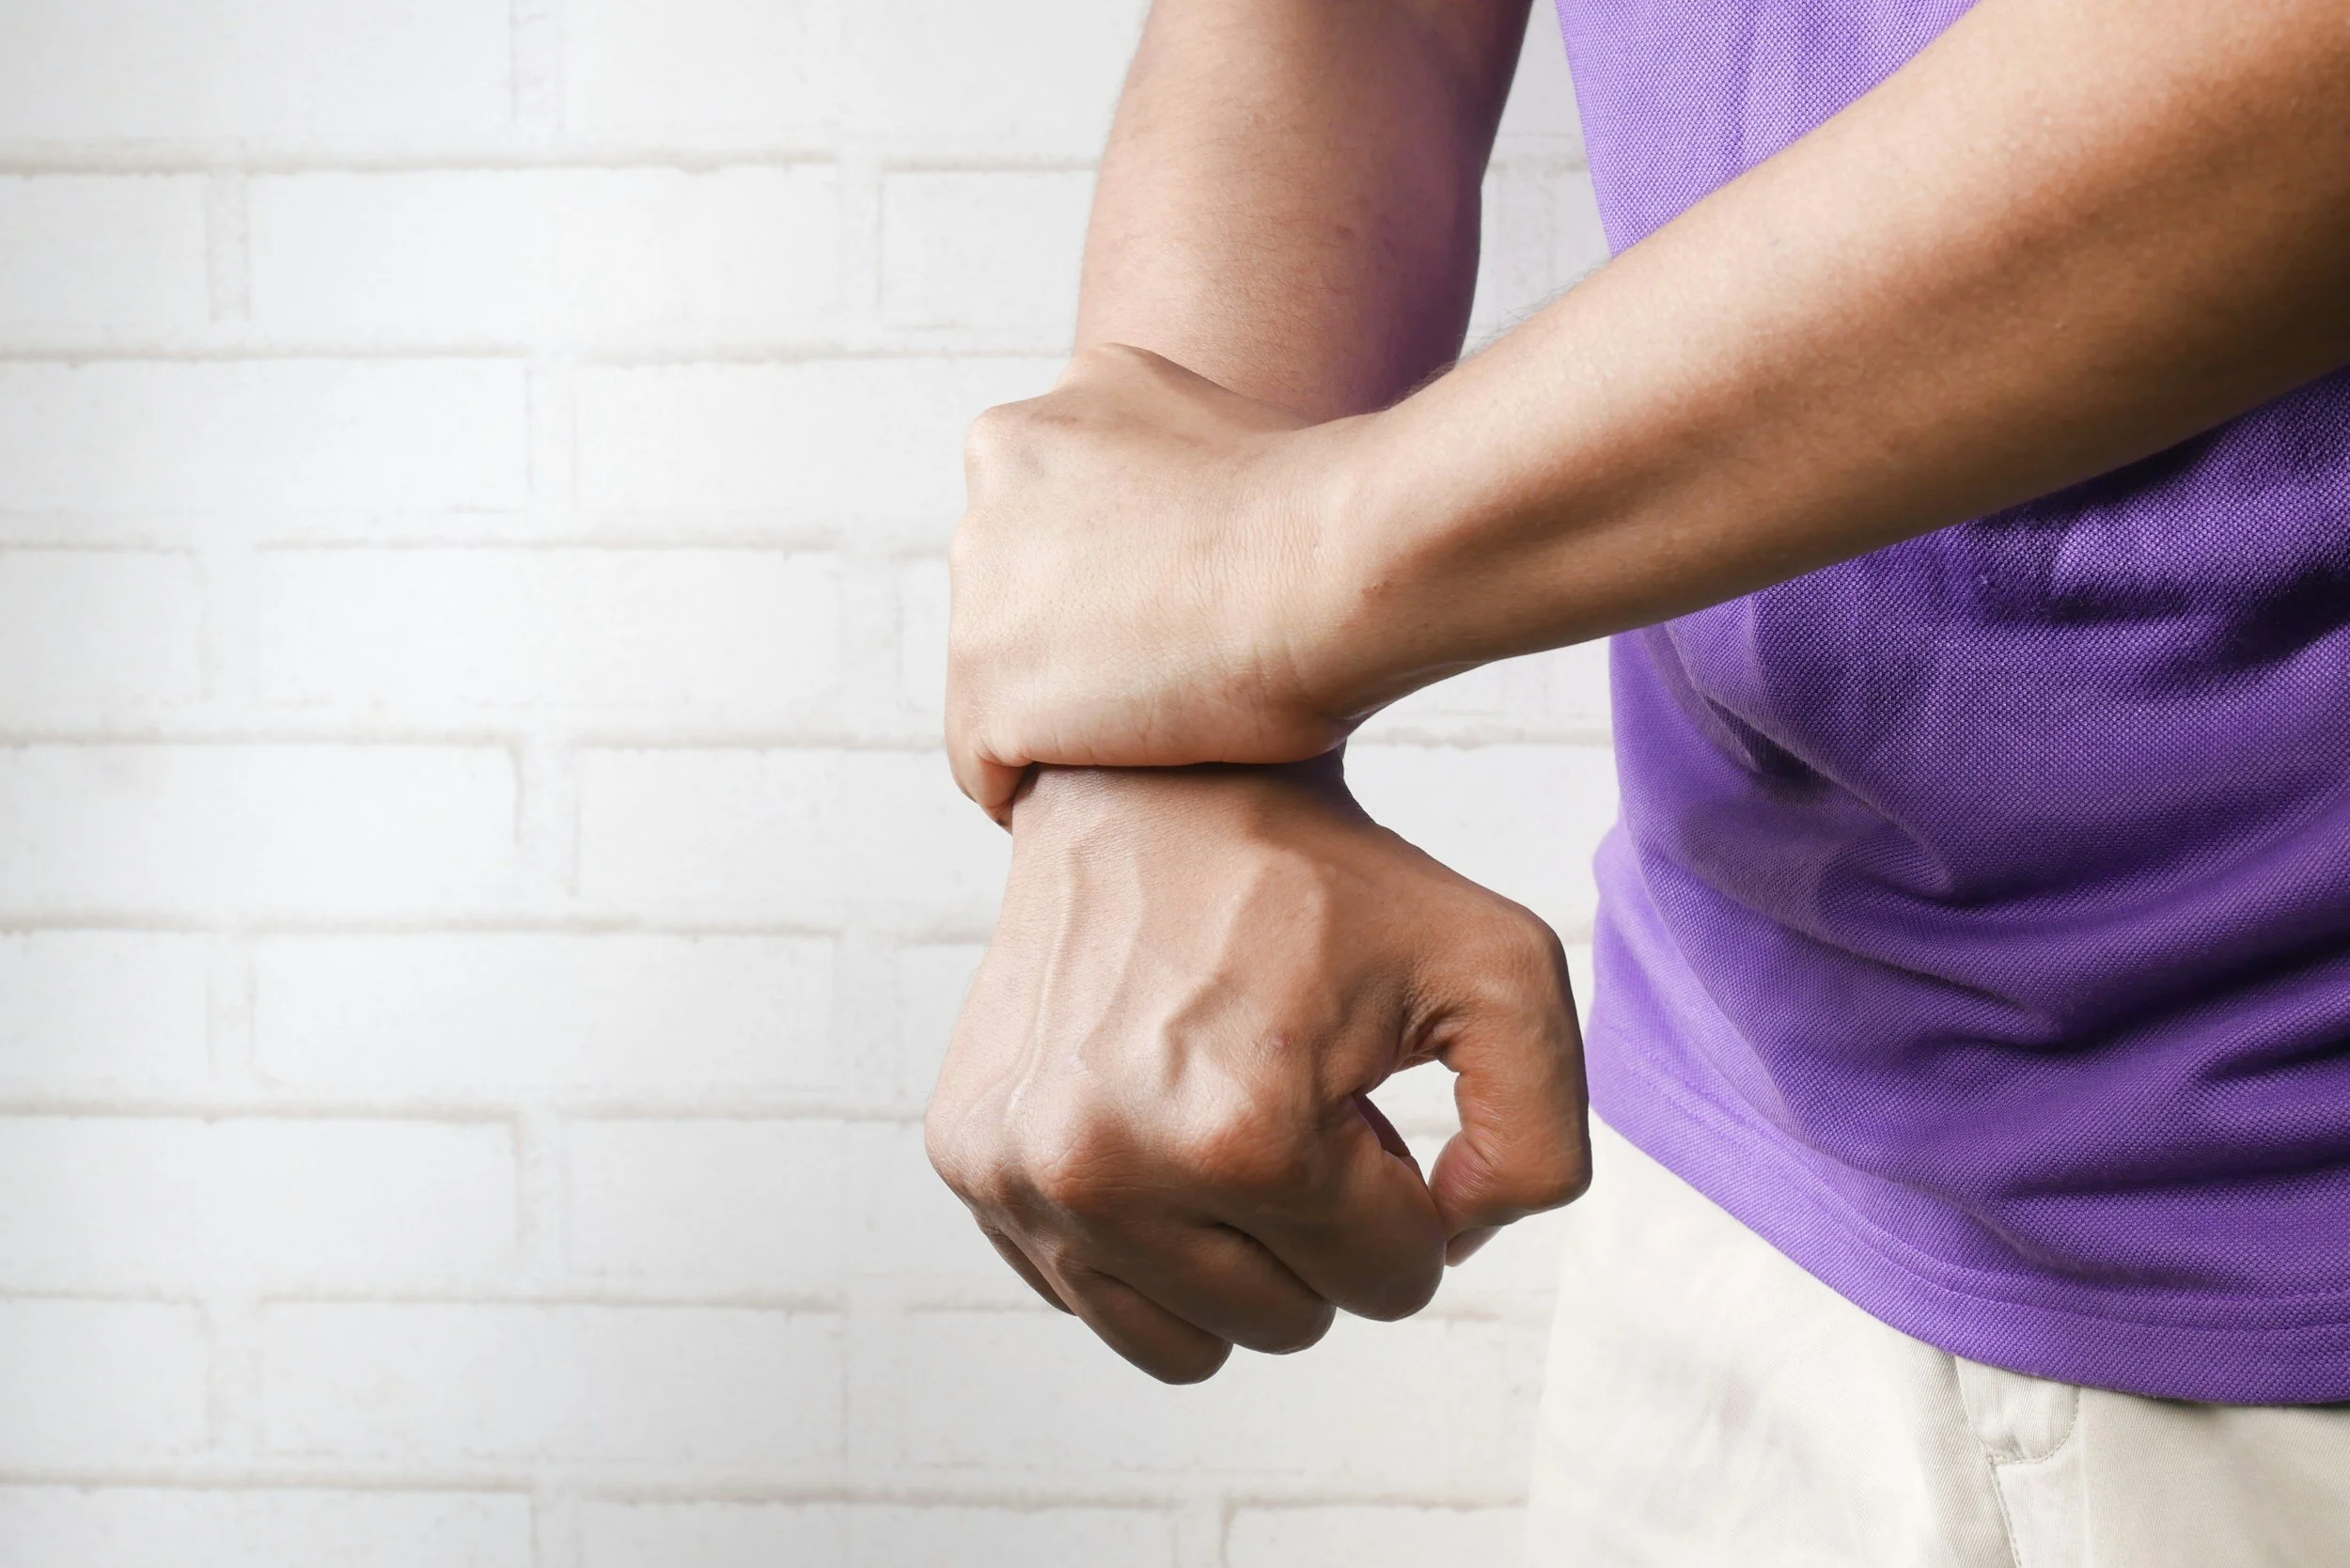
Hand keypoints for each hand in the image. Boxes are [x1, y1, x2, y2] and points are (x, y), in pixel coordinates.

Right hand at [923, 760, 1588, 1381]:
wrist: (1147, 777)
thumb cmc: (1325, 872)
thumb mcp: (1499, 970)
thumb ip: (1541, 1141)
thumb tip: (1454, 1244)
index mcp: (1246, 1136)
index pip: (1394, 1284)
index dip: (1407, 1197)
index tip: (1367, 1104)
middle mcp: (1109, 1171)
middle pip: (1291, 1325)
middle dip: (1322, 1229)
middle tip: (1297, 1101)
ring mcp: (1021, 1173)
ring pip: (1186, 1341)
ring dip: (1233, 1251)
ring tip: (1228, 1120)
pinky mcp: (970, 1159)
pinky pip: (1091, 1294)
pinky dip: (1144, 1237)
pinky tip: (1156, 1121)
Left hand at [947, 344, 1384, 822]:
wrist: (1337, 561)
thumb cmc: (1322, 513)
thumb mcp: (1212, 437)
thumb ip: (1159, 474)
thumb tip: (1178, 521)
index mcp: (1041, 422)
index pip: (1032, 526)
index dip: (1091, 589)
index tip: (1149, 634)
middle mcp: (991, 489)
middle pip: (1005, 598)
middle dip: (1063, 647)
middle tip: (1150, 702)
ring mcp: (979, 591)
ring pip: (990, 683)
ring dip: (1050, 723)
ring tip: (1129, 768)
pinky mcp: (988, 689)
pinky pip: (983, 766)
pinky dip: (1024, 794)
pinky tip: (1091, 817)